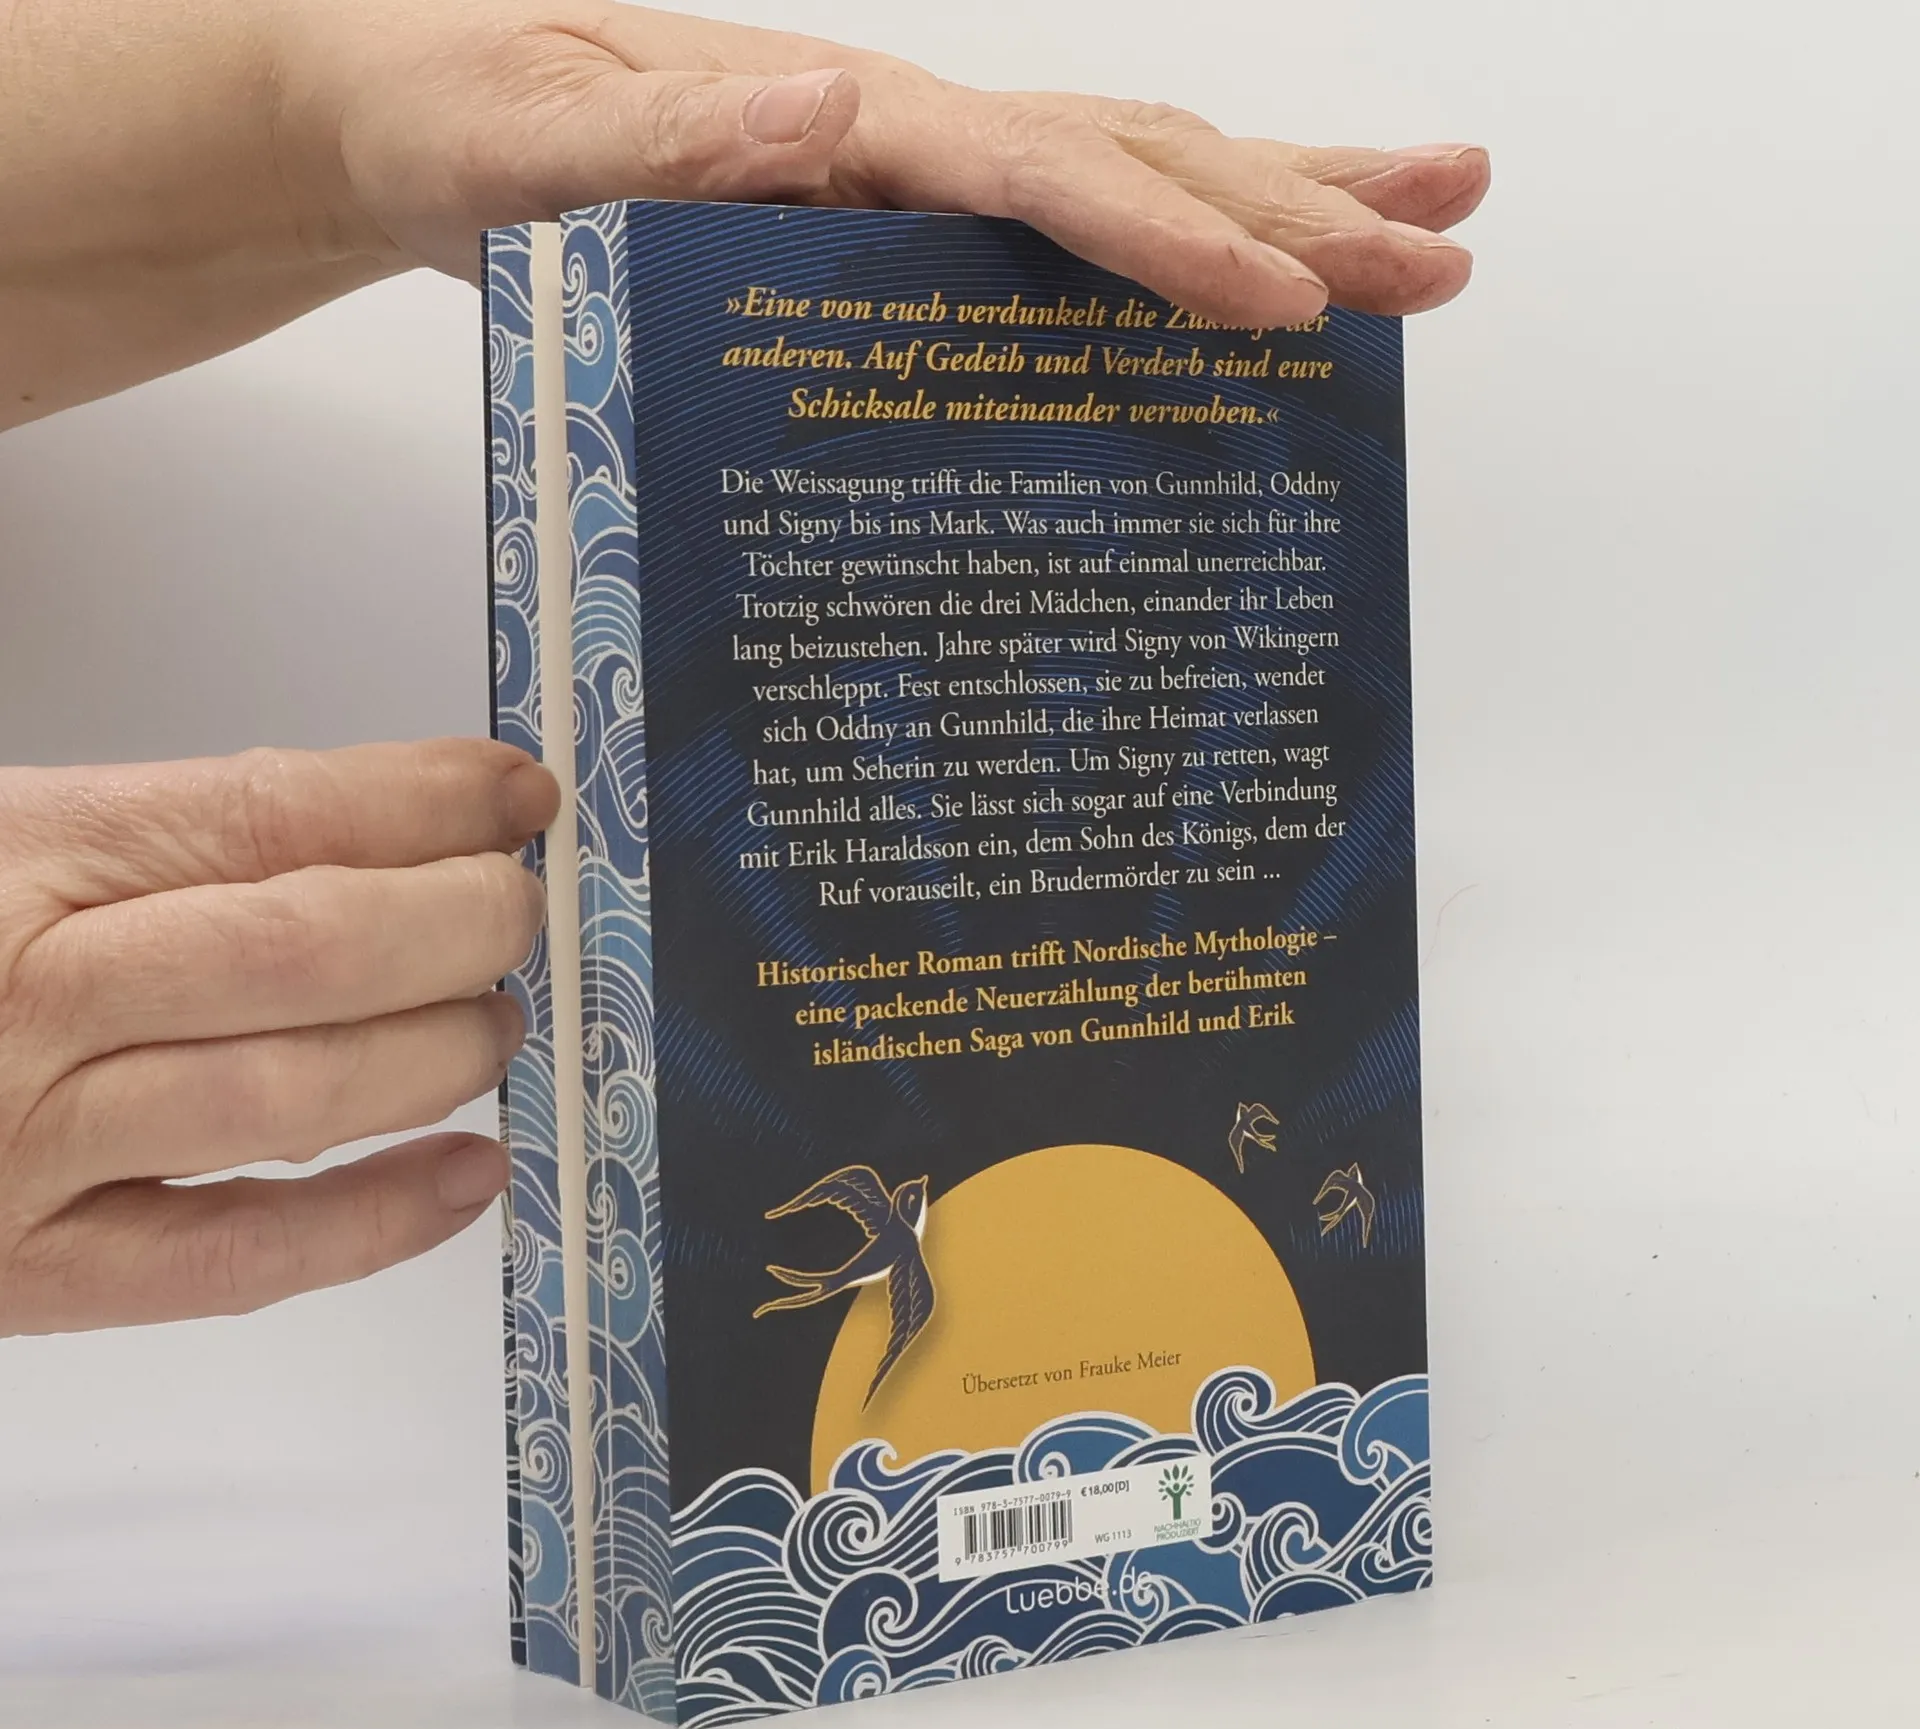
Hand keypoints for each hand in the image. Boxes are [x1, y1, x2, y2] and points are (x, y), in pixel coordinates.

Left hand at [0, 0, 1487, 423]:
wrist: (397, 102)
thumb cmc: (444, 118)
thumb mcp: (513, 140)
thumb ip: (656, 148)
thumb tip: (826, 128)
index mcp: (833, 119)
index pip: (1035, 173)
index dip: (1168, 237)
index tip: (1290, 302)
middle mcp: (893, 130)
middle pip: (1130, 153)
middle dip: (1298, 205)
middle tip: (1450, 248)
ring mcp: (902, 168)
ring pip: (1123, 173)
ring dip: (1281, 203)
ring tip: (1424, 232)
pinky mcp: (887, 218)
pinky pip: (1055, 232)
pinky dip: (1164, 250)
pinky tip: (1234, 286)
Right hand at [0, 738, 556, 1333]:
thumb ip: (154, 836)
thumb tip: (375, 829)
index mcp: (10, 858)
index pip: (270, 814)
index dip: (425, 802)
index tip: (514, 794)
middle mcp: (18, 997)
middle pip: (306, 951)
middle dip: (459, 924)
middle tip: (517, 912)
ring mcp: (19, 1150)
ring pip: (293, 1096)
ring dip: (437, 1055)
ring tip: (496, 1020)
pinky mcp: (27, 1276)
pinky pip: (234, 1260)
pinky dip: (375, 1223)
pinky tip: (468, 1174)